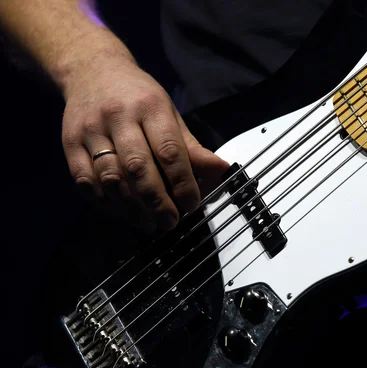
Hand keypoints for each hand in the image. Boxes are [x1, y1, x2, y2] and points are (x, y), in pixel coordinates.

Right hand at [61, 57, 228, 231]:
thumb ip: (191, 147)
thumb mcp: (169, 113)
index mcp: (150, 107)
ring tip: (148, 223)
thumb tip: (221, 170)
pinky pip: (85, 181)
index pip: (169, 150)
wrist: (92, 69)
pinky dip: (105, 203)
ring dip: (130, 208)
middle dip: (156, 201)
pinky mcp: (70, 143)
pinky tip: (122, 212)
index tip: (191, 204)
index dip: (183, 183)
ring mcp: (91, 130)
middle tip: (170, 222)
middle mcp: (119, 117)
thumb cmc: (138, 96)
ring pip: (110, 178)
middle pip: (137, 167)